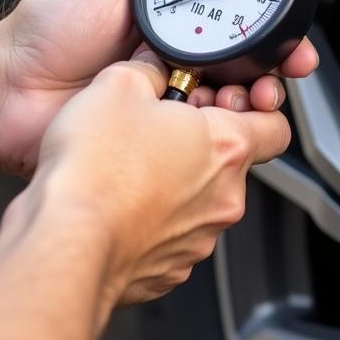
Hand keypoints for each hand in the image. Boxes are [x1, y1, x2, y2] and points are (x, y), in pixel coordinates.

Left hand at [0, 0, 317, 174]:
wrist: (5, 88)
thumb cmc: (45, 32)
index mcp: (170, 28)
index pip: (236, 33)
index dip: (270, 39)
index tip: (291, 45)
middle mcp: (174, 67)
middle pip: (242, 75)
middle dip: (269, 77)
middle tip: (273, 79)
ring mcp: (164, 108)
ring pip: (227, 113)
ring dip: (246, 106)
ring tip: (241, 99)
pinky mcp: (150, 145)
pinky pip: (196, 143)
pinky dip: (213, 136)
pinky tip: (210, 123)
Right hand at [11, 48, 292, 309]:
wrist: (63, 241)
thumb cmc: (94, 170)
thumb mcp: (118, 84)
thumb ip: (148, 70)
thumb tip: (151, 69)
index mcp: (225, 148)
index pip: (276, 127)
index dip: (257, 110)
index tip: (228, 102)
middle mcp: (222, 198)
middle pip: (229, 163)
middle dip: (198, 143)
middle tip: (159, 127)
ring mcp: (197, 239)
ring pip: (198, 200)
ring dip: (173, 182)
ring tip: (128, 166)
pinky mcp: (168, 269)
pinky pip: (168, 235)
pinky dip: (150, 219)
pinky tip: (116, 202)